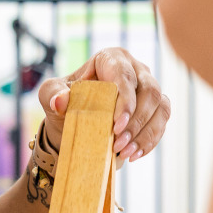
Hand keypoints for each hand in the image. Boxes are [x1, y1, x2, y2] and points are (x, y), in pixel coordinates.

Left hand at [34, 48, 172, 161]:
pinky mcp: (156, 108)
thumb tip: (60, 101)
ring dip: (145, 133)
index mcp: (111, 58)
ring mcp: (149, 88)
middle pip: (150, 91)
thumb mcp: (50, 95)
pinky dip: (150, 140)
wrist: (76, 123)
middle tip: (119, 144)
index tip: (117, 126)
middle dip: (137, 121)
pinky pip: (162, 122)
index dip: (125, 101)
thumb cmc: (65, 103)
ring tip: (125, 152)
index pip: (125, 75)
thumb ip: (52, 94)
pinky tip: (134, 154)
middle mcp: (136, 69)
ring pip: (160, 107)